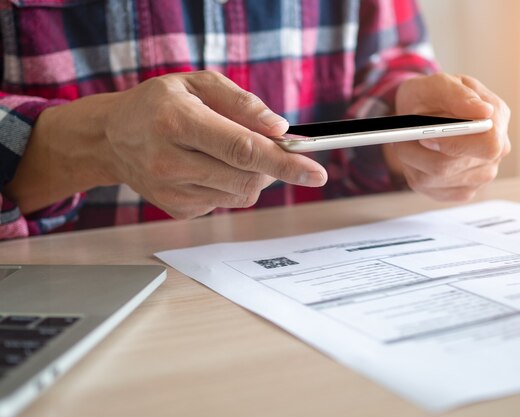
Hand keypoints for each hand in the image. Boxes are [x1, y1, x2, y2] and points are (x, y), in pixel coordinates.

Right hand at [8, 71, 326, 216]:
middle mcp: (170, 161)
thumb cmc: (159, 105)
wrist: (113, 138)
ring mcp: (172, 191)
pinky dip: (231, 186)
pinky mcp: (177, 210)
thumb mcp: (198, 83)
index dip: (284, 162)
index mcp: (177, 122)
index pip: (243, 149)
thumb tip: (279, 128)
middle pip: (247, 178)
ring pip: (241, 195)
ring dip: (253, 176)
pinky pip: (225, 204)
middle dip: (273, 167)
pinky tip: (210, 168)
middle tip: (271, 147)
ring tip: (230, 153)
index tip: (316, 172)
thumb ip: (242, 102)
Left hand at [383, 73, 510, 200]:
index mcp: (497, 120)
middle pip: (454, 166)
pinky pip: (431, 188)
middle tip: (403, 136)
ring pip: (437, 178)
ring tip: (407, 142)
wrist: (420, 113)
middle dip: (421, 151)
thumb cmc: (432, 96)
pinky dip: (414, 171)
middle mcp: (496, 153)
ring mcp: (480, 176)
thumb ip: (459, 95)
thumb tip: (484, 112)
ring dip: (412, 159)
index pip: (488, 145)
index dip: (455, 144)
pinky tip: (416, 157)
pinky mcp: (462, 192)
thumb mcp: (439, 84)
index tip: (426, 137)